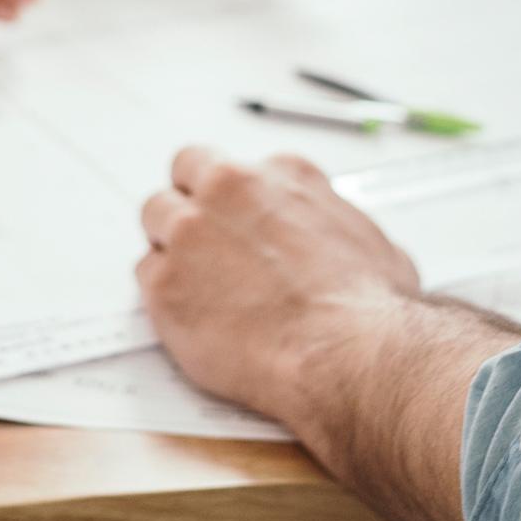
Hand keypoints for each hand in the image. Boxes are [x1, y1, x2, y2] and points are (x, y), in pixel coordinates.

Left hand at [134, 147, 421, 424]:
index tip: (238, 224)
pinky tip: (194, 317)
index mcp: (283, 174)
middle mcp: (230, 189)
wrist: (347, 353)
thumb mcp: (373, 243)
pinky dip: (164, 295)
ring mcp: (191, 232)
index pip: (237, 167)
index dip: (234, 200)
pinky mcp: (165, 281)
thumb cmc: (368, 309)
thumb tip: (336, 242)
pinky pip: (147, 274)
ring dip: (169, 244)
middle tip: (205, 245)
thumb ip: (335, 225)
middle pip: (185, 174)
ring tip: (195, 283)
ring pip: (155, 217)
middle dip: (191, 203)